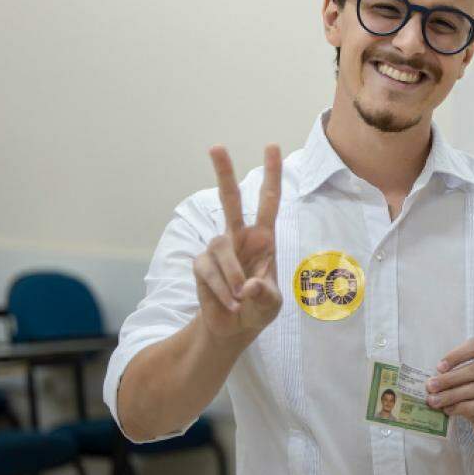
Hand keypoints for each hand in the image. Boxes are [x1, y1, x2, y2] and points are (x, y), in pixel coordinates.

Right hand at [193, 144, 282, 342]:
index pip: (268, 202)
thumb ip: (264, 296)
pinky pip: (208, 271)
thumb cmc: (258, 308)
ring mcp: (218, 249)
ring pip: (221, 248)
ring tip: (239, 299)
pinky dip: (220, 290)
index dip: (271, 175)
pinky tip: (229, 303)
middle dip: (224, 173)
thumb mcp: (271, 305)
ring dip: (231, 276)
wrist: (234, 328)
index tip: (272, 146)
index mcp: (263, 239)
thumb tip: (248, 286)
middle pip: (229, 199)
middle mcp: (239, 237)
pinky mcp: (201, 264)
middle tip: (216, 146)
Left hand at [426, 337, 473, 448]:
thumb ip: (459, 373)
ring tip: (435, 401)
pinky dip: (463, 407)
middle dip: (451, 378)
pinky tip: (449, 410)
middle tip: (430, 387)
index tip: (439, 367)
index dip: (458, 354)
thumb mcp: (472, 380)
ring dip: (453, 394)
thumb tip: (434, 379)